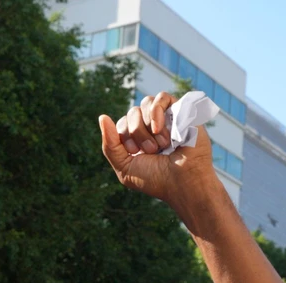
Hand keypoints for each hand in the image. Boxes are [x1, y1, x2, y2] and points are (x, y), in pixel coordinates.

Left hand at [98, 92, 215, 208]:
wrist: (183, 182)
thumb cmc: (157, 179)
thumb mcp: (125, 167)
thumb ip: (110, 145)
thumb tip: (102, 116)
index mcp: (139, 139)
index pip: (122, 123)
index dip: (124, 136)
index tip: (136, 153)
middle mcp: (152, 126)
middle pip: (132, 112)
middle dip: (137, 133)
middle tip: (152, 151)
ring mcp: (167, 117)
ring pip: (145, 103)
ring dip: (147, 126)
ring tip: (161, 144)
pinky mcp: (181, 111)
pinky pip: (161, 97)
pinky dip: (156, 112)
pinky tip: (159, 129)